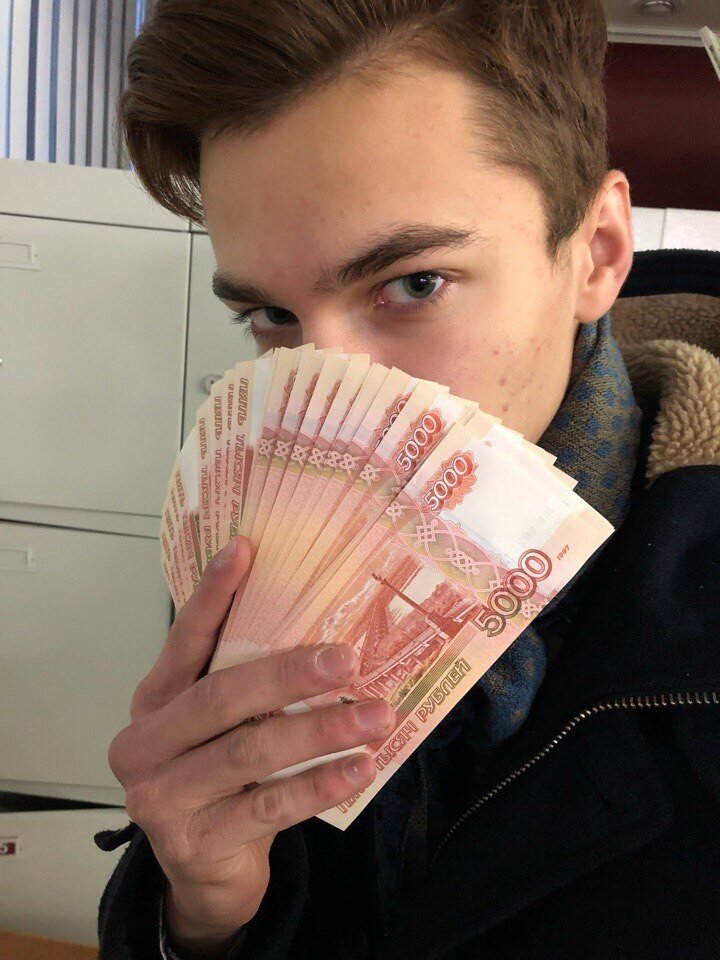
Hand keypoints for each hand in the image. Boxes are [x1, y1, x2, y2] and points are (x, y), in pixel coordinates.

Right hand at [107, 535, 395, 945]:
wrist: (204, 871)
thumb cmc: (219, 779)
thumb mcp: (221, 725)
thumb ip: (245, 679)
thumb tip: (320, 622)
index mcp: (154, 701)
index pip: (183, 640)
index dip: (212, 595)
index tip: (245, 549)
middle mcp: (145, 745)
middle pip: (221, 698)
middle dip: (288, 674)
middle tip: (347, 658)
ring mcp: (163, 797)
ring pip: (249, 752)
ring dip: (319, 732)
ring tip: (375, 716)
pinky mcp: (195, 842)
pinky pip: (268, 806)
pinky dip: (318, 785)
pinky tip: (358, 768)